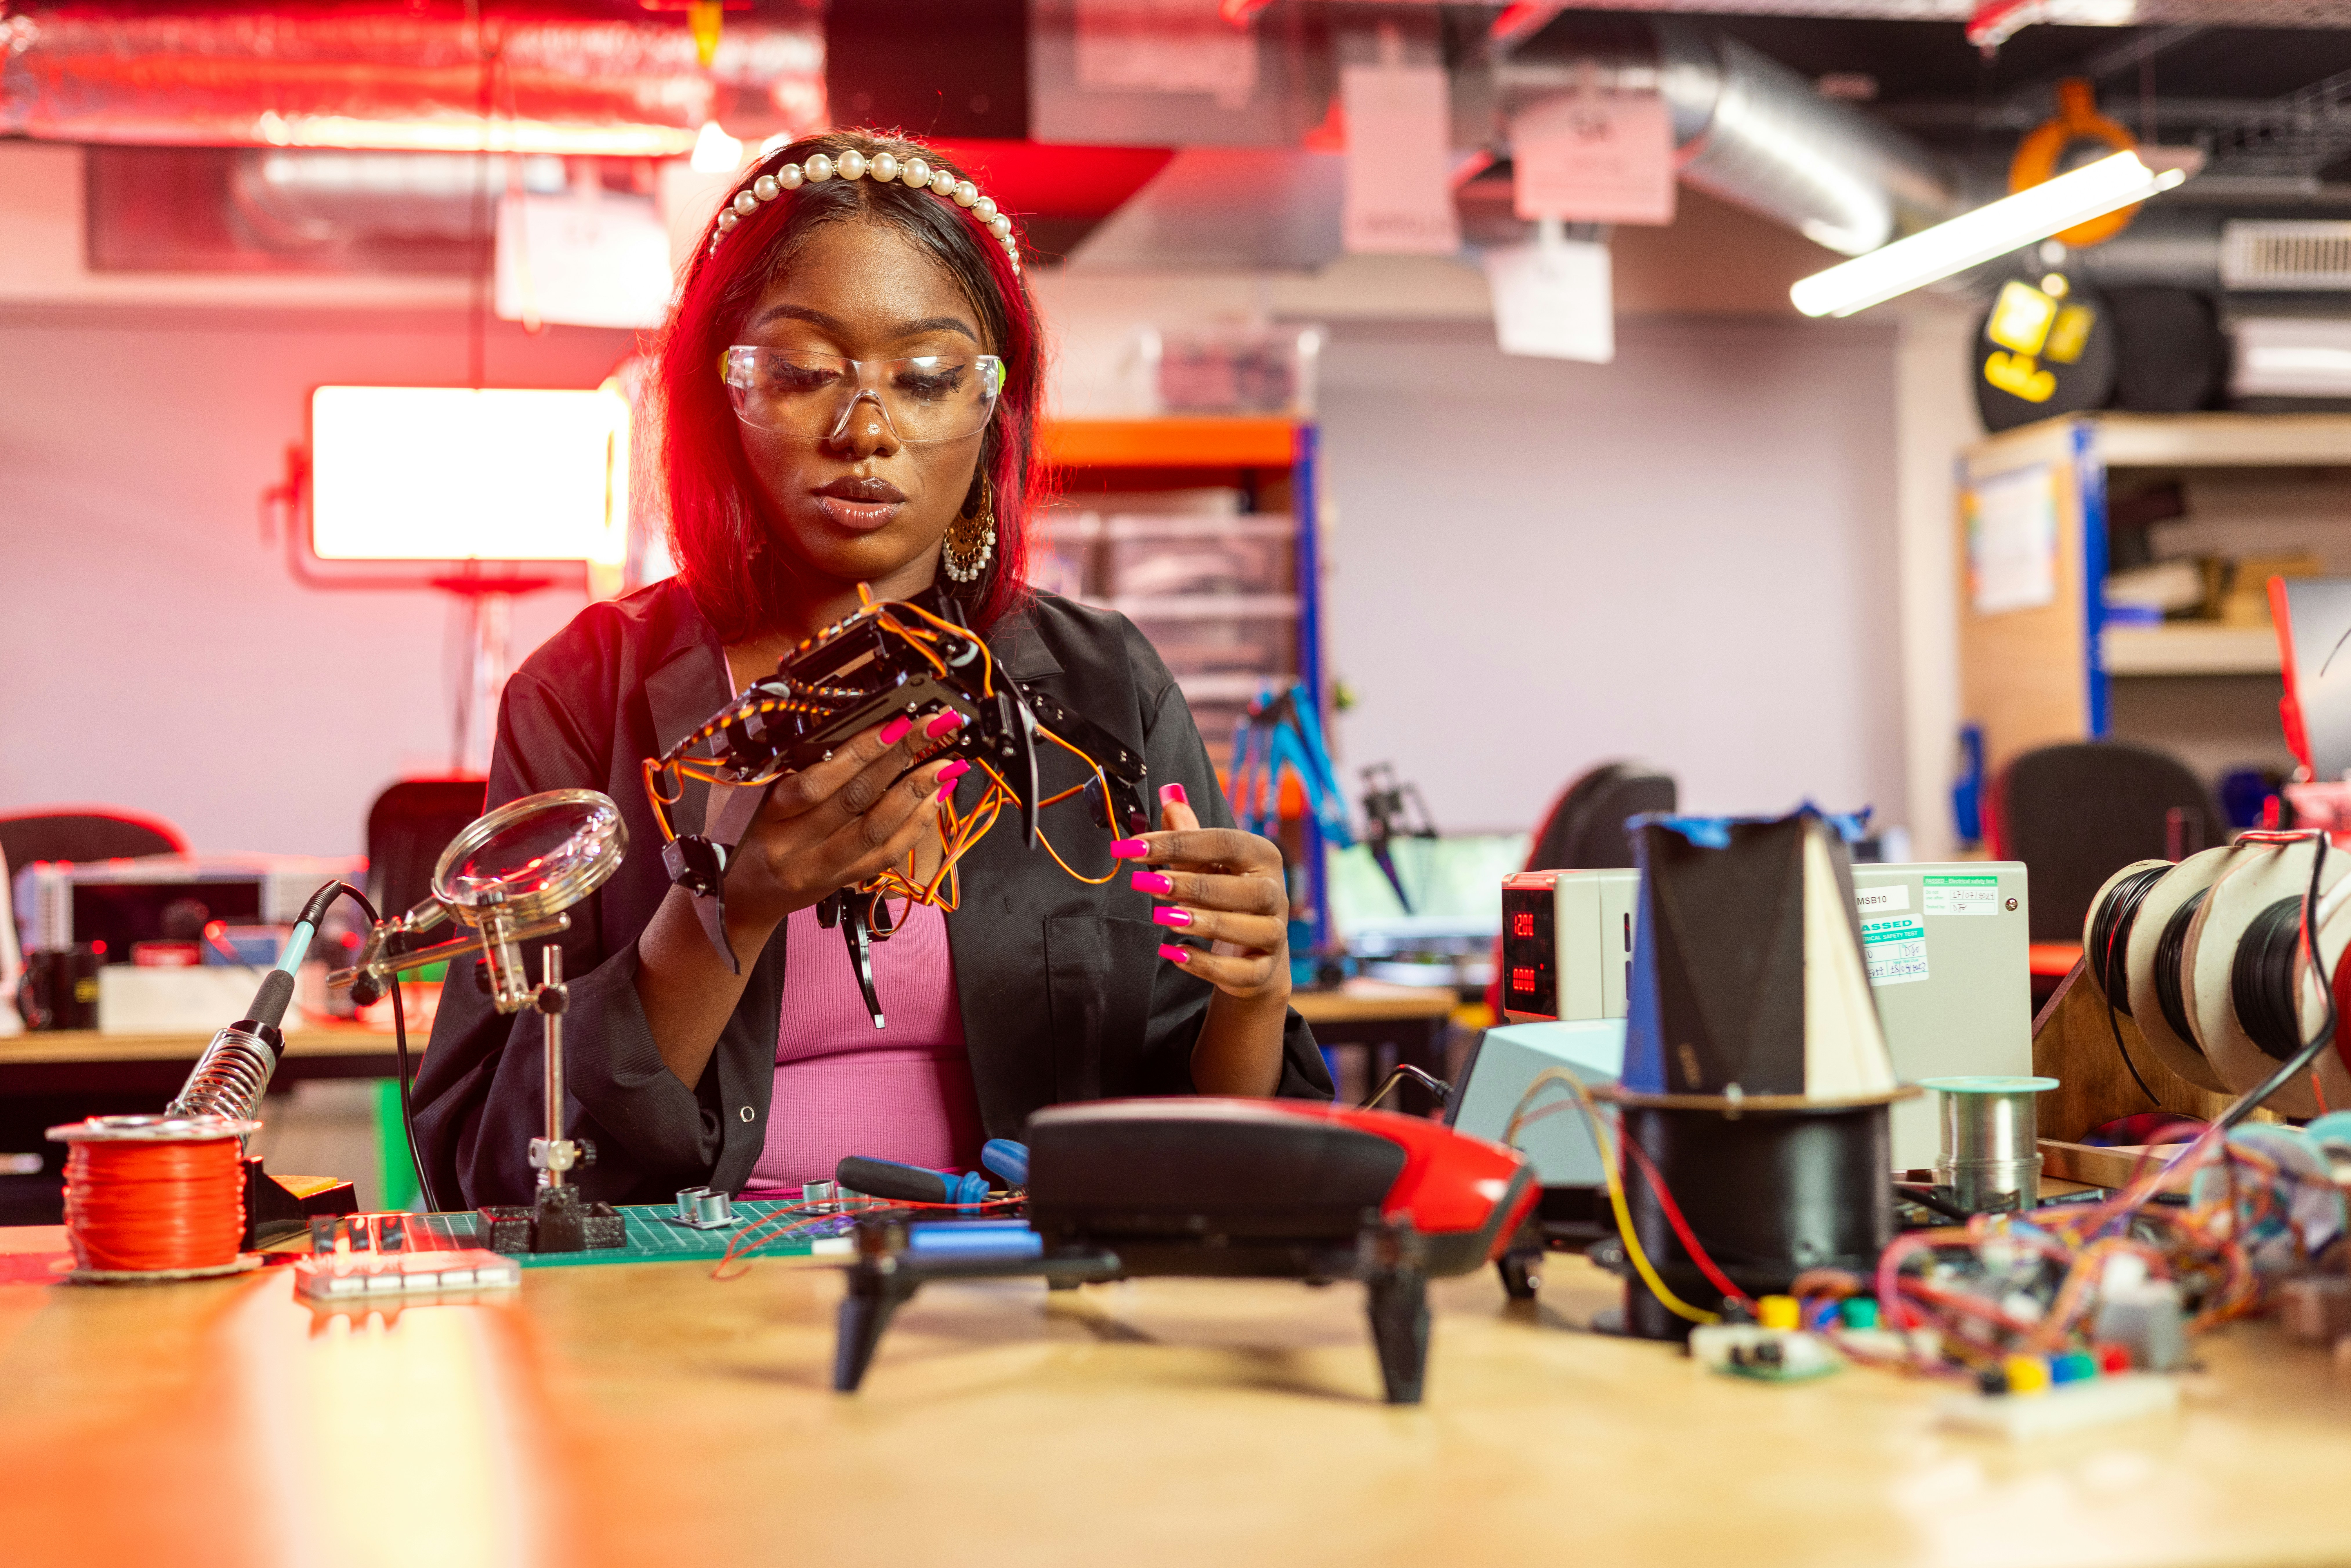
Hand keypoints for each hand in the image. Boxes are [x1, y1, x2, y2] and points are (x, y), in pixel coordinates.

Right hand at [722, 709, 967, 934]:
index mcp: (766, 815)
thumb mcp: (739, 794)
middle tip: (932, 729)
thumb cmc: (737, 836)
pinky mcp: (841, 883)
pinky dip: (914, 826)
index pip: (817, 782)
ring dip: (916, 793)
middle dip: (899, 758)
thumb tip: (828, 726)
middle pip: (856, 799)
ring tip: (945, 765)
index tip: (892, 725)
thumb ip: (775, 764)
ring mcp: (821, 868)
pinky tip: (934, 801)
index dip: (859, 753)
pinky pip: (885, 855)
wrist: (734, 899)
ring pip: (877, 830)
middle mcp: (794, 845)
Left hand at [1115, 784, 1290, 1004]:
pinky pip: (1239, 971)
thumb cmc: (1226, 894)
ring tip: (1163, 918)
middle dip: (1190, 884)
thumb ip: (1188, 835)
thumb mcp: (1208, 863)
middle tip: (1148, 884)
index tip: (1133, 847)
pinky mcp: (1263, 970)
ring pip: (1245, 927)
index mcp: (1262, 857)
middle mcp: (1275, 893)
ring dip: (1202, 922)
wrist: (1255, 950)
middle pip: (1239, 888)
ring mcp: (1273, 933)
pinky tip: (1175, 954)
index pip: (1224, 842)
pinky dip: (1206, 964)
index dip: (1178, 843)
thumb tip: (1169, 795)